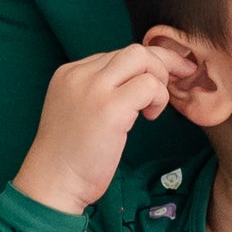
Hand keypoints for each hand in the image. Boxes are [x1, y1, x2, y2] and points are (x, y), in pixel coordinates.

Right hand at [12, 42, 190, 214]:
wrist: (53, 182)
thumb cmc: (69, 156)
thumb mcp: (76, 111)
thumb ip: (98, 92)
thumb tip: (135, 82)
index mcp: (70, 73)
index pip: (115, 54)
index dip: (142, 66)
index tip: (158, 79)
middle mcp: (80, 74)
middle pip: (133, 50)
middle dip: (163, 61)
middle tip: (178, 78)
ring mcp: (94, 89)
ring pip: (142, 58)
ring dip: (160, 78)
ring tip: (154, 105)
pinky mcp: (110, 108)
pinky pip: (149, 85)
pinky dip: (158, 98)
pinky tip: (150, 116)